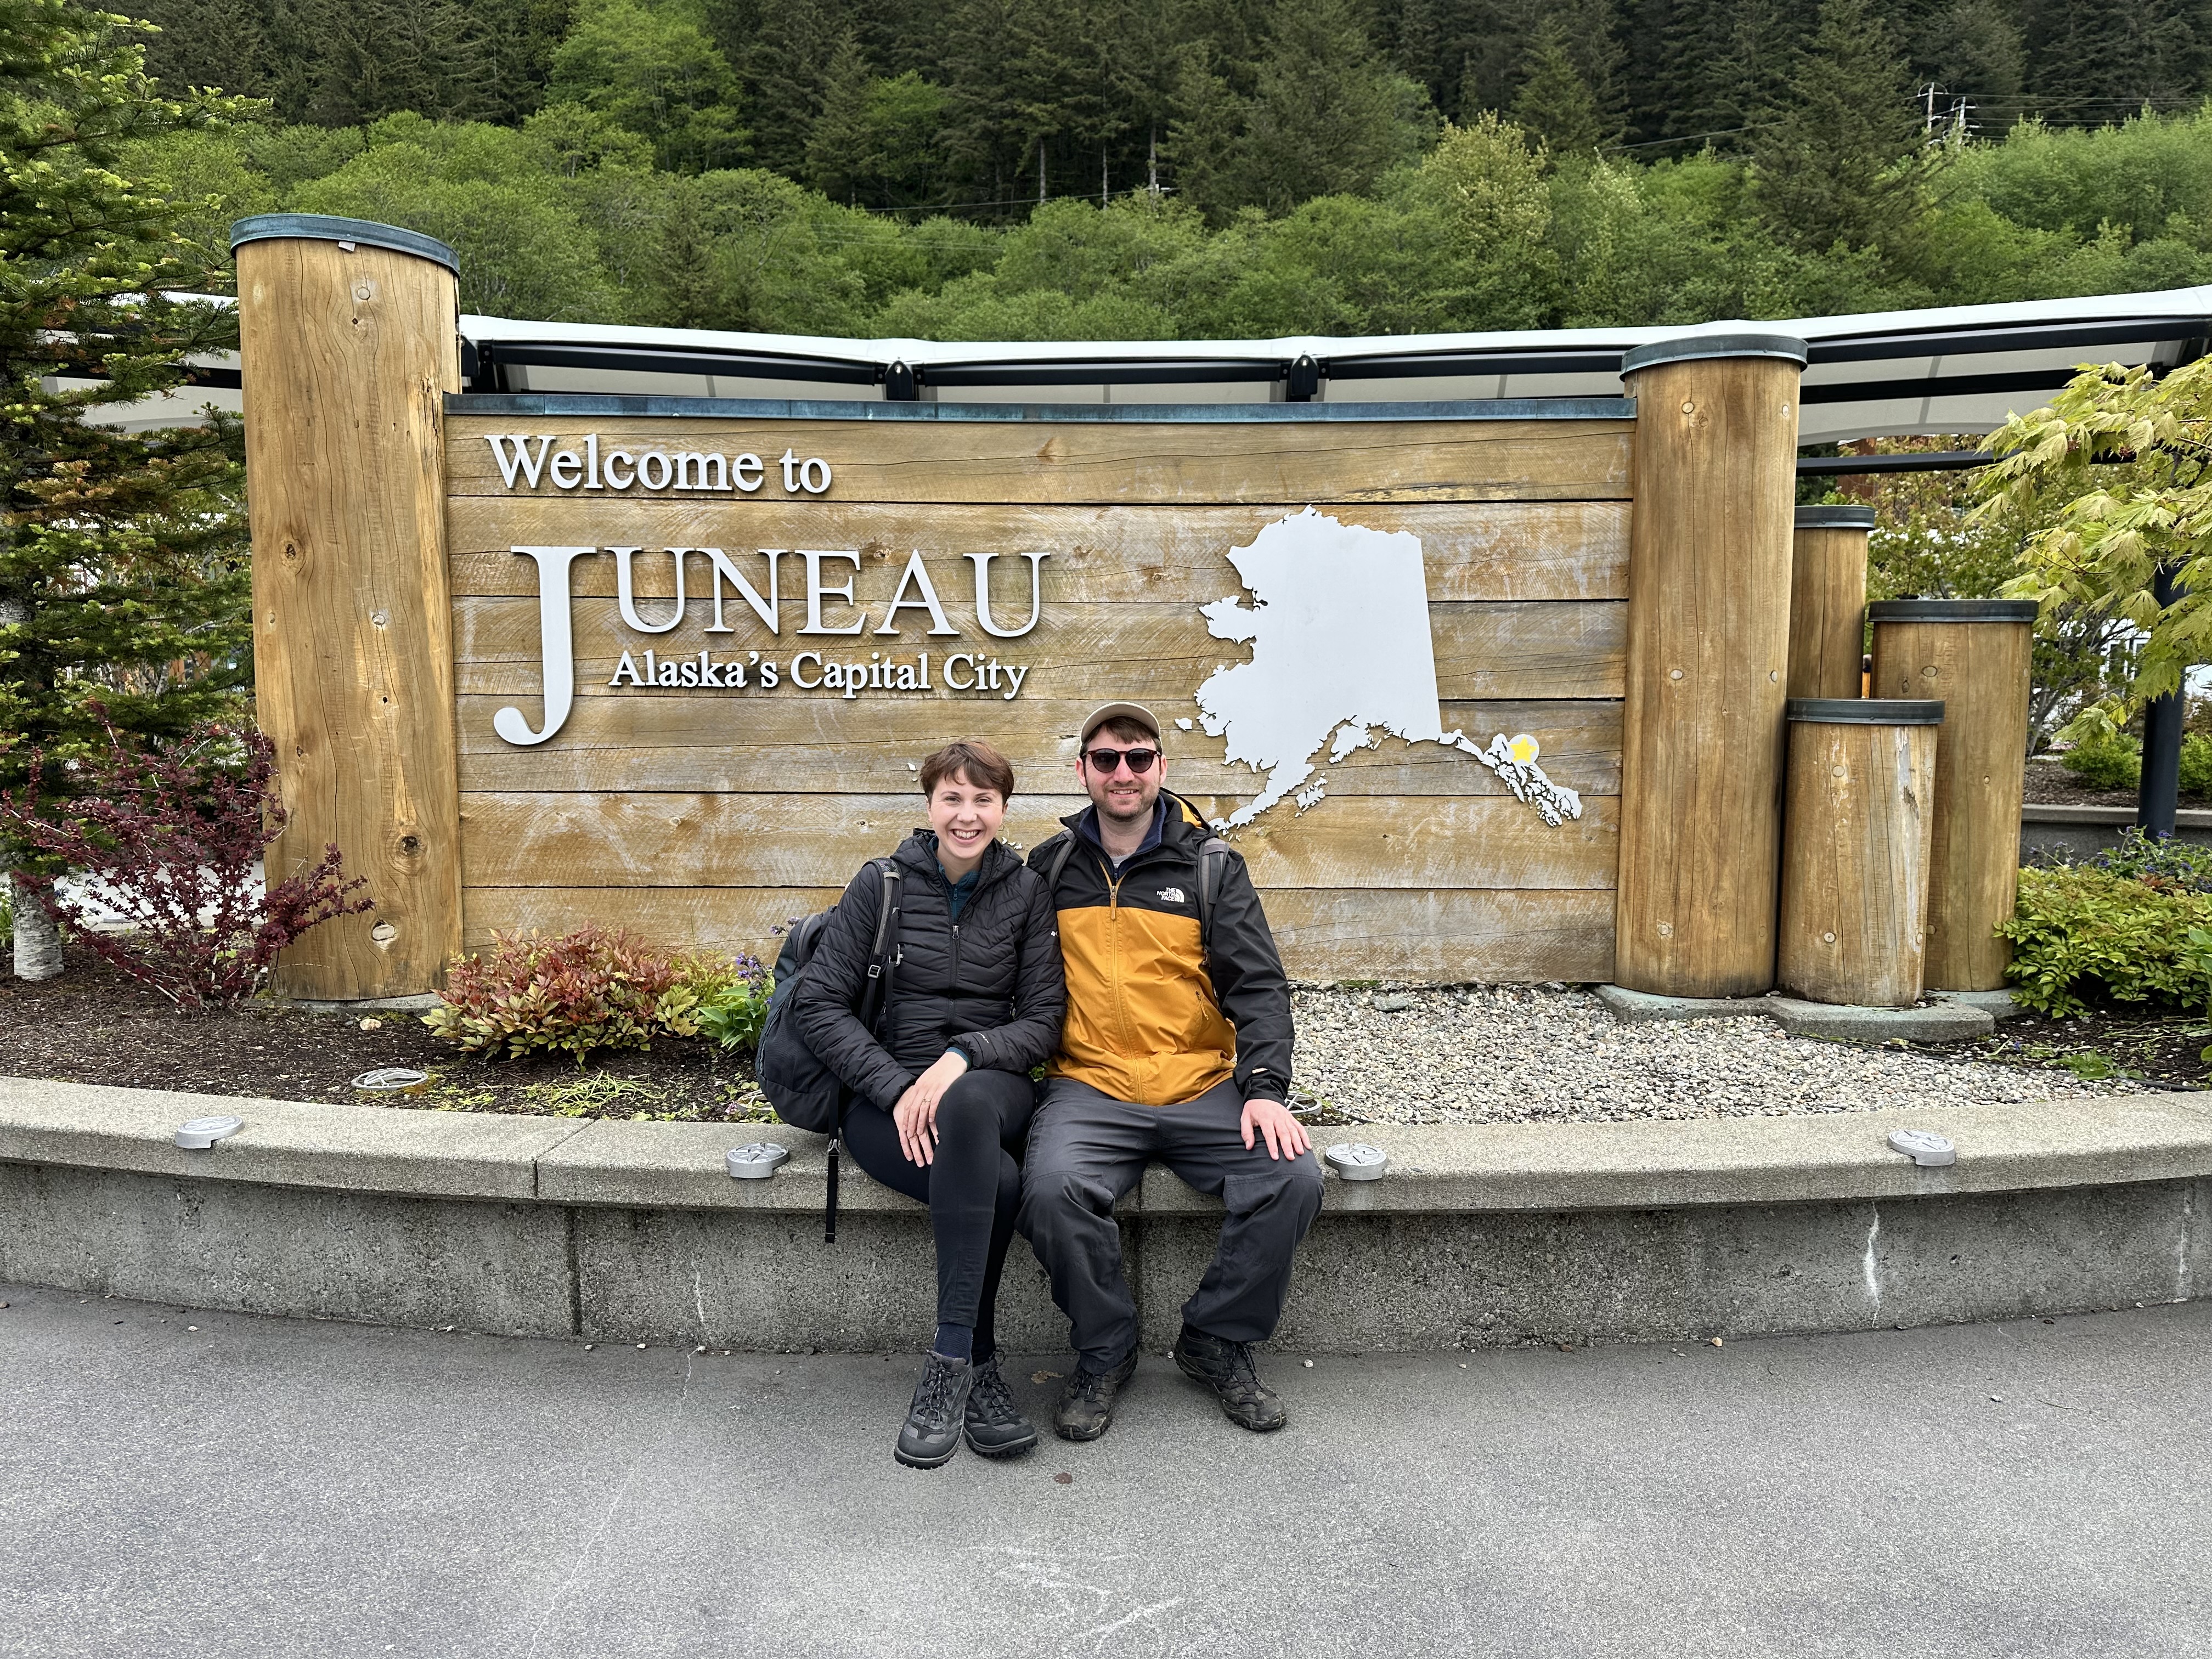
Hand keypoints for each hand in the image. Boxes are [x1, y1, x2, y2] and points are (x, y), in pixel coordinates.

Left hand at [893, 1050, 968, 1165]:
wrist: (954, 1059)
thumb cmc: (942, 1071)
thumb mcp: (929, 1079)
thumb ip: (924, 1090)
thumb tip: (920, 1103)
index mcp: (919, 1085)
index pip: (909, 1105)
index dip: (906, 1118)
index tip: (905, 1130)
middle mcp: (923, 1087)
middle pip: (913, 1109)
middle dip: (911, 1124)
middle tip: (910, 1136)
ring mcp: (932, 1088)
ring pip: (922, 1109)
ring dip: (920, 1123)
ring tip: (920, 1133)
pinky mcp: (942, 1088)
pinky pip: (934, 1103)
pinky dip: (932, 1113)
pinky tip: (932, 1122)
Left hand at [1241, 1097, 1310, 1161]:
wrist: (1263, 1095)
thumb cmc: (1254, 1108)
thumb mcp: (1245, 1118)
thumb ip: (1247, 1133)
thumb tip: (1249, 1146)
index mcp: (1265, 1118)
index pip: (1270, 1134)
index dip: (1273, 1146)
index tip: (1275, 1157)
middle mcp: (1277, 1117)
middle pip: (1284, 1133)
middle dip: (1288, 1146)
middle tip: (1290, 1157)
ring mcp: (1286, 1117)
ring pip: (1294, 1130)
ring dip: (1298, 1142)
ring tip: (1300, 1153)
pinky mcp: (1291, 1117)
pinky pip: (1299, 1127)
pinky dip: (1304, 1136)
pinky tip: (1307, 1145)